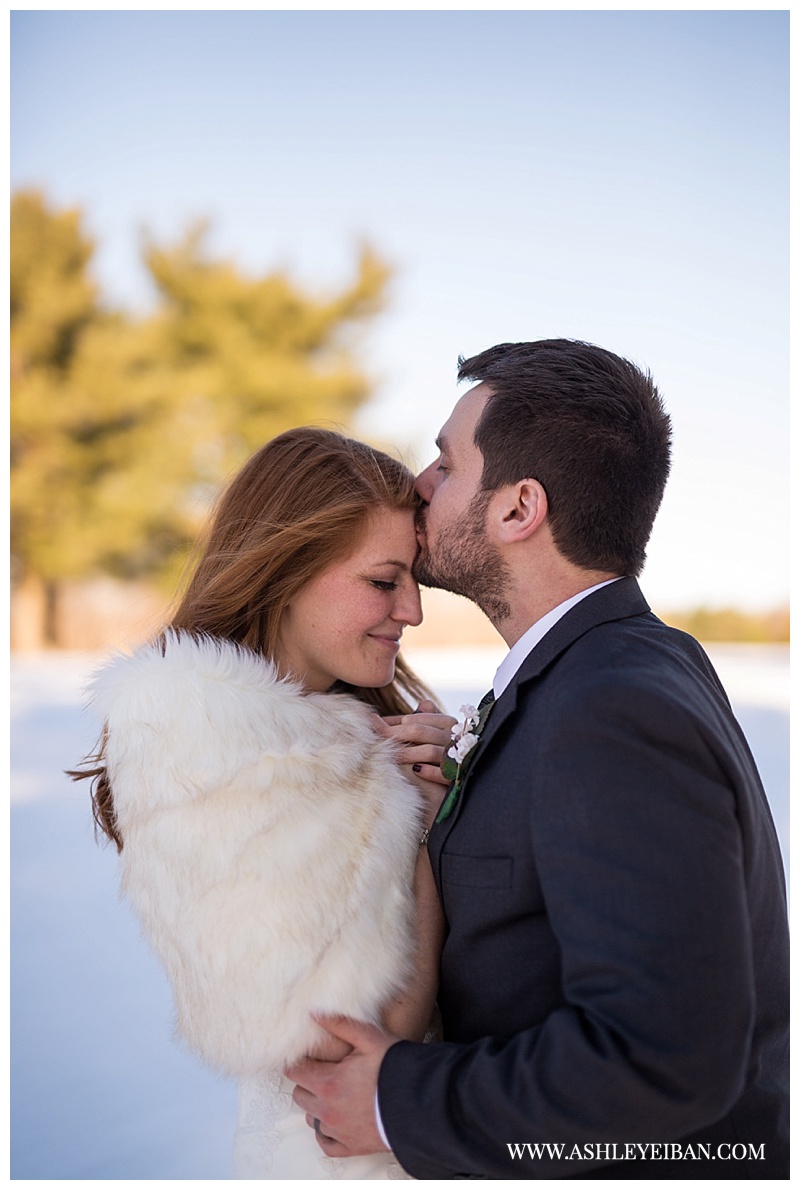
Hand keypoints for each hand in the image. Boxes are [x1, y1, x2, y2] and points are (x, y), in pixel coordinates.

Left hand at [285, 1015, 397, 1157]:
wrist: (421, 1102)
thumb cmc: (395, 1069)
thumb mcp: (369, 1038)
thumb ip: (340, 1025)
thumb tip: (314, 1013)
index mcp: (328, 1083)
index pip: (294, 1072)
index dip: (299, 1061)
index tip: (309, 1056)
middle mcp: (328, 1110)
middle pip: (299, 1095)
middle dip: (307, 1081)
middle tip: (324, 1071)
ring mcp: (338, 1131)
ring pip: (311, 1119)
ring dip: (316, 1106)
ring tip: (334, 1093)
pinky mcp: (351, 1146)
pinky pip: (326, 1143)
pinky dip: (326, 1133)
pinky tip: (335, 1120)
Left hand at [373, 699, 456, 787]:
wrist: (443, 790)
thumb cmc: (429, 758)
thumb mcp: (419, 738)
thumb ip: (403, 725)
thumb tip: (372, 717)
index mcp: (446, 722)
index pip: (415, 719)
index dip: (392, 723)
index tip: (375, 727)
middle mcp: (454, 736)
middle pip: (418, 731)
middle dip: (394, 735)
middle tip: (375, 740)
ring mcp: (457, 756)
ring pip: (429, 751)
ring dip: (407, 754)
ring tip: (391, 758)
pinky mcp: (457, 777)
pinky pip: (443, 773)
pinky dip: (430, 771)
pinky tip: (416, 771)